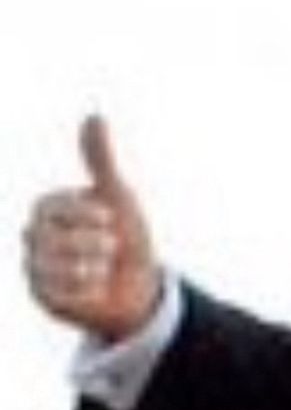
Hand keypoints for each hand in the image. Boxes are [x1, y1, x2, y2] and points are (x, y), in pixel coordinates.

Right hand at [22, 115, 161, 340]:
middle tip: (111, 247)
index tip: (109, 218)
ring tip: (103, 267)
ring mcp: (33, 265)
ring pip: (55, 268)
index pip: (56, 207)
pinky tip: (96, 285)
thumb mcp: (117, 194)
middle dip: (93, 244)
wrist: (139, 283)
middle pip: (54, 240)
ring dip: (92, 268)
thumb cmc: (126, 233)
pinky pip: (58, 292)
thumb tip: (94, 114)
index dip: (87, 215)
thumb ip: (101, 160)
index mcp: (48, 207)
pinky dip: (86, 289)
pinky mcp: (40, 294)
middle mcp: (33, 235)